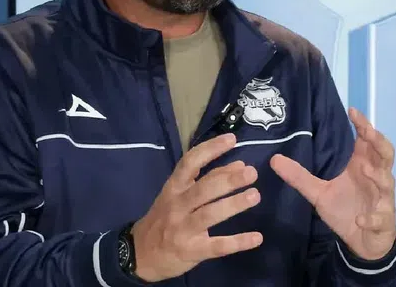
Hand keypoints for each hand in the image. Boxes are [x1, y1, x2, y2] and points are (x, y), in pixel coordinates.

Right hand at [131, 133, 262, 281]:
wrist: (139, 255)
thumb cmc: (164, 219)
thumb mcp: (179, 196)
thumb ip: (208, 180)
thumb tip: (239, 165)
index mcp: (174, 188)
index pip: (190, 163)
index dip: (210, 149)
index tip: (232, 140)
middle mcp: (177, 206)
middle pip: (203, 189)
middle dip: (227, 180)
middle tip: (251, 173)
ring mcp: (183, 229)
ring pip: (209, 215)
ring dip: (233, 205)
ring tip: (254, 195)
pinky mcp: (191, 251)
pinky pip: (216, 246)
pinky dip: (237, 242)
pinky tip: (257, 238)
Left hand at [271, 107, 395, 260]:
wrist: (361, 242)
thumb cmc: (344, 210)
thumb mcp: (318, 193)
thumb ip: (300, 176)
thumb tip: (274, 159)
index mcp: (362, 166)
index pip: (367, 141)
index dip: (363, 125)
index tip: (353, 111)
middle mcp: (375, 177)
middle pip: (385, 154)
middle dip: (379, 142)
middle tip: (368, 132)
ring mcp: (382, 198)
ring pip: (387, 182)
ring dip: (379, 176)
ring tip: (367, 169)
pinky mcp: (383, 220)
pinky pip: (379, 217)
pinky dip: (371, 218)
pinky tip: (360, 219)